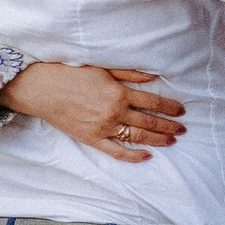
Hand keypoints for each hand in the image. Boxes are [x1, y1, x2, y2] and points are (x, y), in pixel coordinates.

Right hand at [0, 63, 184, 163]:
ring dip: (157, 139)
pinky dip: (132, 156)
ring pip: (137, 137)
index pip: (153, 103)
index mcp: (119, 93)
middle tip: (183, 129)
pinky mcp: (91, 139)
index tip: (181, 111)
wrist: (42, 89)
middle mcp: (114, 112)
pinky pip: (116, 151)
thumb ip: (129, 74)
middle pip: (149, 122)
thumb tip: (153, 78)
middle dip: (169, 126)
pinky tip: (147, 155)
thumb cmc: (71, 74)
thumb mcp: (103, 68)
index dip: (170, 108)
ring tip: (171, 141)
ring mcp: (103, 128)